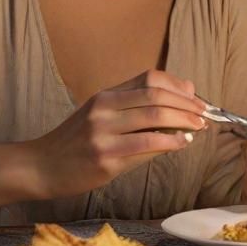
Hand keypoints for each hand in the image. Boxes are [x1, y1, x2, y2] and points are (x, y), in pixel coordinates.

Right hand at [29, 69, 206, 197]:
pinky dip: (170, 142)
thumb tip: (182, 97)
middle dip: (186, 103)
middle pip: (155, 94)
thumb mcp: (101, 117)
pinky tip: (183, 143)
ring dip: (183, 120)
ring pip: (154, 117)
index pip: (149, 78)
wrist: (41, 167)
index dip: (178, 86)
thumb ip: (137, 109)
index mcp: (105, 96)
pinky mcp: (106, 158)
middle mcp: (103, 108)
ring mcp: (103, 132)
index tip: (196, 98)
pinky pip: (146, 145)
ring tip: (198, 126)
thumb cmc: (76, 144)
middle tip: (204, 113)